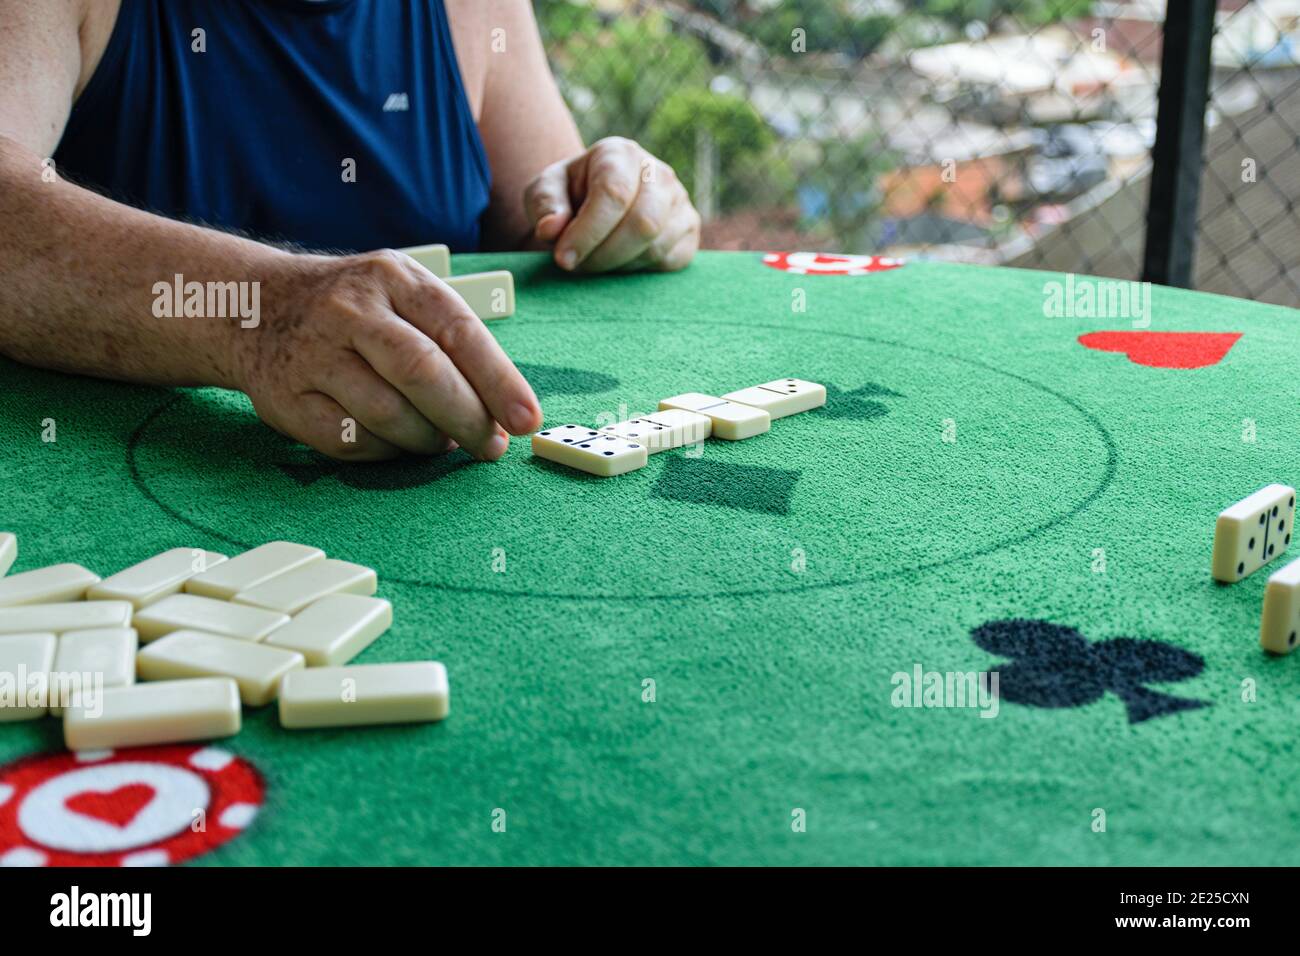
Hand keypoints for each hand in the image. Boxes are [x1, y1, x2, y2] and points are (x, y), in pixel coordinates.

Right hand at [230, 250, 541, 461]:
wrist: (255, 306)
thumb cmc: (356, 309)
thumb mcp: (403, 295)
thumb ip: (453, 341)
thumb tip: (506, 411)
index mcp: (392, 278)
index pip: (457, 330)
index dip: (498, 380)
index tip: (527, 419)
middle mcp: (349, 310)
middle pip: (423, 372)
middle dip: (469, 419)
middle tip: (493, 448)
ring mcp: (313, 355)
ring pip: (389, 415)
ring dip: (428, 440)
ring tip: (442, 441)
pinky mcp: (288, 400)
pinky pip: (352, 442)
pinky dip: (387, 451)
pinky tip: (397, 442)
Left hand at [524, 137, 700, 272]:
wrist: (595, 201)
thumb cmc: (568, 195)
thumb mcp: (545, 191)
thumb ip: (544, 205)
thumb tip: (552, 229)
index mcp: (620, 154)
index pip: (614, 194)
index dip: (588, 232)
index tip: (563, 259)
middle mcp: (658, 172)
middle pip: (643, 222)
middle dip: (604, 254)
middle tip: (576, 266)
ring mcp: (679, 201)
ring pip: (656, 246)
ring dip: (616, 265)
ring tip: (592, 260)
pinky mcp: (689, 229)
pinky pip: (669, 260)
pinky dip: (637, 270)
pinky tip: (617, 261)